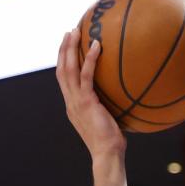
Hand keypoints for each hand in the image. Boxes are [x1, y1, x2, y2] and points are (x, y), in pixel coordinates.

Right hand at [56, 27, 125, 159]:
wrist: (107, 154)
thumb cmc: (111, 142)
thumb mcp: (106, 120)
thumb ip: (107, 107)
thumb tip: (123, 96)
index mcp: (72, 106)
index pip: (63, 79)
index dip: (63, 61)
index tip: (67, 46)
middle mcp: (70, 102)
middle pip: (61, 70)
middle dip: (63, 49)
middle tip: (69, 31)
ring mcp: (76, 102)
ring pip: (68, 69)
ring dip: (70, 48)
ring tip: (76, 31)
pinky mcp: (86, 102)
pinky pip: (86, 76)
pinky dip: (90, 59)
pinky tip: (97, 46)